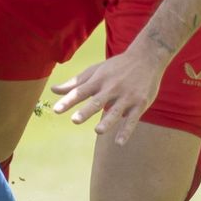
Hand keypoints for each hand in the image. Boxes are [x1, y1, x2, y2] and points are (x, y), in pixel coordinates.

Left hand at [49, 46, 167, 145]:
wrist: (147, 57)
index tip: (56, 110)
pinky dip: (126, 131)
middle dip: (86, 111)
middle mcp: (112, 88)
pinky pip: (132, 119)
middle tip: (75, 120)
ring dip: (108, 121)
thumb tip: (53, 90)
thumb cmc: (116, 66)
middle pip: (97, 101)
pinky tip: (119, 142)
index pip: (81, 91)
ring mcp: (126, 96)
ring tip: (98, 131)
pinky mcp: (140, 103)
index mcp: (99, 80)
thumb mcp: (95, 71)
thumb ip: (75, 83)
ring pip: (116, 111)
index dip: (68, 101)